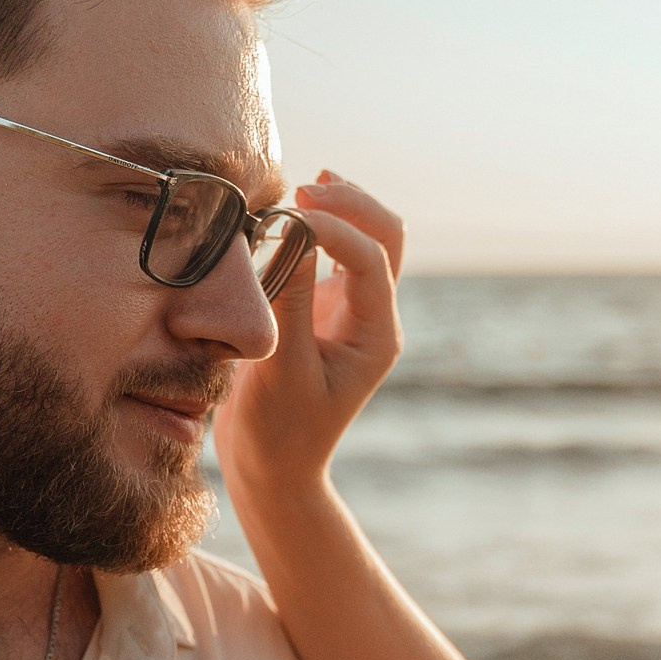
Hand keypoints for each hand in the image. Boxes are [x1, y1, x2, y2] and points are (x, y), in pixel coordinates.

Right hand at [217, 171, 403, 498]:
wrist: (272, 471)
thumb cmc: (278, 433)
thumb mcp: (280, 370)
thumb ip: (290, 303)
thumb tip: (292, 233)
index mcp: (377, 336)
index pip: (372, 261)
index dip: (335, 230)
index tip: (288, 218)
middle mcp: (372, 318)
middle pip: (388, 237)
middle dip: (353, 206)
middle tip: (304, 189)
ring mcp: (349, 312)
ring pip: (367, 240)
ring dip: (343, 209)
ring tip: (304, 188)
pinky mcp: (322, 311)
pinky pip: (332, 255)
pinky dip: (318, 227)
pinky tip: (287, 214)